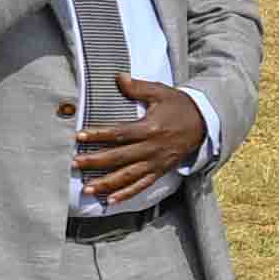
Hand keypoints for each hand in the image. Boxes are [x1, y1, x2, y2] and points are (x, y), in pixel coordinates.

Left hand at [79, 75, 210, 207]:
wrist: (203, 123)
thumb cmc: (179, 106)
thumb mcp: (160, 92)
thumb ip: (138, 87)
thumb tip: (118, 77)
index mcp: (150, 128)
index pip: (120, 133)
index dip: (98, 135)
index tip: (79, 136)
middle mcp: (152, 148)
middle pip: (120, 157)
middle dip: (95, 162)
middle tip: (75, 164)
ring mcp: (156, 163)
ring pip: (128, 176)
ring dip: (106, 184)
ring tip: (87, 189)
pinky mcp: (160, 171)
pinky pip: (141, 186)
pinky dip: (126, 195)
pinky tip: (110, 201)